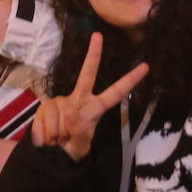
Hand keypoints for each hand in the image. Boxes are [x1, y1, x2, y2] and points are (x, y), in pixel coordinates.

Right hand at [31, 33, 148, 161]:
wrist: (51, 155)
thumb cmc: (72, 148)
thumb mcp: (80, 146)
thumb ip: (77, 131)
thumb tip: (69, 113)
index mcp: (94, 108)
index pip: (115, 93)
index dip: (130, 81)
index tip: (145, 66)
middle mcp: (79, 99)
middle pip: (87, 74)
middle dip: (94, 54)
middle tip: (98, 36)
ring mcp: (61, 101)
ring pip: (61, 113)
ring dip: (57, 133)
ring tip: (58, 140)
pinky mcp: (46, 105)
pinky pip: (46, 119)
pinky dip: (45, 133)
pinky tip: (48, 138)